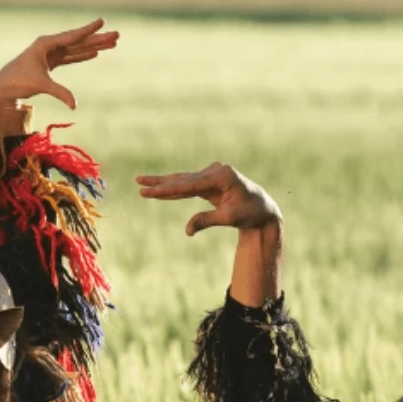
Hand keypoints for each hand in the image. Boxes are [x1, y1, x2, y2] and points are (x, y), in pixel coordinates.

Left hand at [0, 19, 118, 109]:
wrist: (5, 86)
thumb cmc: (19, 81)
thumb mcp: (41, 85)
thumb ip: (60, 93)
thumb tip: (75, 106)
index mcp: (46, 44)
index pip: (72, 36)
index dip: (89, 30)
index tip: (102, 21)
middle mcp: (50, 45)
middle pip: (79, 41)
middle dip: (98, 39)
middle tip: (117, 35)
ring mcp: (51, 53)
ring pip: (77, 49)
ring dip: (94, 47)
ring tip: (112, 44)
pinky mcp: (51, 62)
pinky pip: (71, 57)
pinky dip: (82, 56)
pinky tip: (95, 54)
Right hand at [137, 163, 282, 235]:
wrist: (263, 209)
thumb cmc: (250, 213)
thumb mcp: (229, 218)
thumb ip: (207, 221)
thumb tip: (187, 230)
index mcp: (222, 176)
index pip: (189, 184)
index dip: (168, 189)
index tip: (150, 191)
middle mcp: (216, 171)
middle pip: (183, 179)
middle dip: (160, 183)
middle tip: (139, 182)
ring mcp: (212, 174)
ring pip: (183, 181)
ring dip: (164, 185)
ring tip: (142, 184)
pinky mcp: (210, 181)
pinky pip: (189, 186)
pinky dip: (175, 190)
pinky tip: (160, 191)